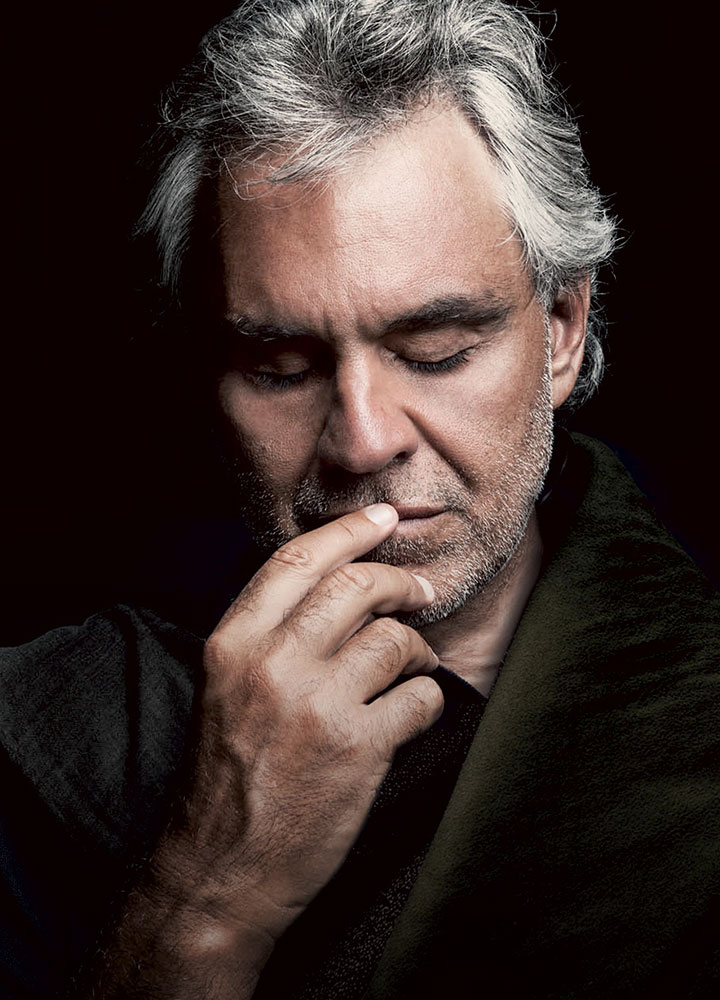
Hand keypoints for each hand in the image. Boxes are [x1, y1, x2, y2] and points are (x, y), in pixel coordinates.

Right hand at [86, 504, 442, 998]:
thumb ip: (268, 636)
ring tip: (415, 665)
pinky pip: (419, 698)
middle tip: (419, 590)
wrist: (220, 872)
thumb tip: (334, 589)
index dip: (348, 531)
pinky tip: (412, 712)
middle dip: (399, 582)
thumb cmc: (227, 779)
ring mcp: (316, 705)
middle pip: (356, 587)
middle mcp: (271, 665)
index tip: (382, 519)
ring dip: (418, 649)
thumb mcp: (224, 690)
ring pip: (395, 639)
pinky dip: (427, 700)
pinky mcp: (357, 749)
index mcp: (233, 645)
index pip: (296, 560)